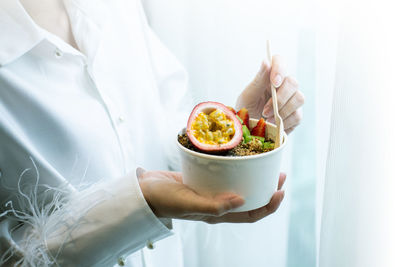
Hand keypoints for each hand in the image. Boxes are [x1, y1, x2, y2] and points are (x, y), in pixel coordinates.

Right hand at [137, 168, 285, 223]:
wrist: (144, 190)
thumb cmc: (164, 199)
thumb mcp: (189, 204)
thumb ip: (214, 205)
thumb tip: (241, 200)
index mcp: (217, 213)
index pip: (250, 215)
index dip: (268, 206)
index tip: (279, 191)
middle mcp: (217, 203)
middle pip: (249, 199)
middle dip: (266, 189)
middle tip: (278, 173)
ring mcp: (210, 190)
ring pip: (238, 185)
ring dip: (254, 176)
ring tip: (265, 164)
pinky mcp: (203, 179)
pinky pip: (225, 174)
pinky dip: (236, 167)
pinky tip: (239, 156)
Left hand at [236, 56, 304, 133]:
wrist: (249, 133)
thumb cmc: (245, 112)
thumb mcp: (247, 96)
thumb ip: (258, 80)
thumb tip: (266, 61)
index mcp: (269, 78)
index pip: (280, 62)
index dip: (280, 68)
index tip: (274, 82)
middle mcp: (283, 87)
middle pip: (293, 82)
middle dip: (280, 98)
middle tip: (265, 111)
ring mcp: (291, 101)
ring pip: (299, 98)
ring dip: (282, 111)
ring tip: (267, 120)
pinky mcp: (295, 116)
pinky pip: (297, 116)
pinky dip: (285, 122)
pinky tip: (274, 125)